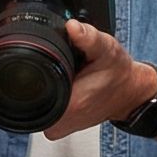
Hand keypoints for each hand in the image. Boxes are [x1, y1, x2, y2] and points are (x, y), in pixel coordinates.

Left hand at [40, 20, 152, 139]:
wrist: (129, 92)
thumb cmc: (118, 72)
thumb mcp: (106, 49)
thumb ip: (88, 37)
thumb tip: (72, 27)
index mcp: (68, 105)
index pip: (28, 90)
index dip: (35, 70)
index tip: (54, 62)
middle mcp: (59, 123)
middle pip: (27, 95)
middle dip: (41, 76)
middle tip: (66, 69)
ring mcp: (57, 129)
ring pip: (32, 103)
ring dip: (44, 87)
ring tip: (68, 79)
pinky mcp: (58, 129)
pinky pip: (40, 110)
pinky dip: (48, 96)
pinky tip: (65, 87)